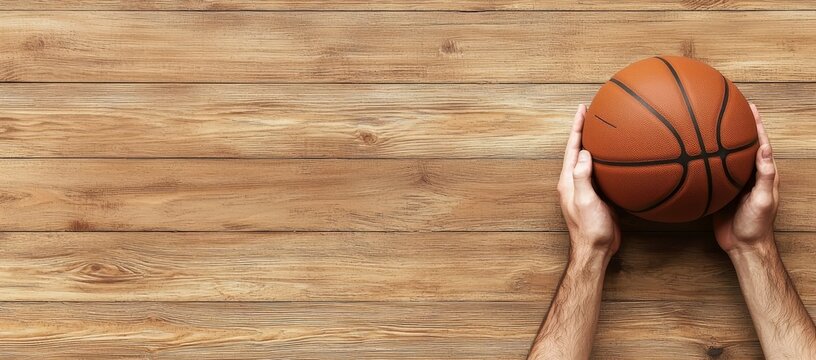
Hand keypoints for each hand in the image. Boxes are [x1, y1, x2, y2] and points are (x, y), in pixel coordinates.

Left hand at [558, 104, 620, 258]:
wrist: (596, 250)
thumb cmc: (588, 229)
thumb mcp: (585, 201)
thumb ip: (582, 177)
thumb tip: (584, 153)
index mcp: (568, 180)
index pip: (571, 148)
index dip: (576, 127)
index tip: (582, 109)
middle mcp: (574, 182)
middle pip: (578, 150)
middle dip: (584, 130)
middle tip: (593, 112)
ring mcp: (586, 189)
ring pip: (590, 160)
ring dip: (595, 143)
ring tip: (605, 127)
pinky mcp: (598, 196)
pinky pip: (601, 172)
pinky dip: (607, 160)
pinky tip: (618, 156)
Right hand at [714, 103, 778, 253]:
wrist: (742, 246)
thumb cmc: (756, 225)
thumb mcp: (764, 199)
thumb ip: (766, 175)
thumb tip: (765, 148)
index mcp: (762, 174)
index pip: (760, 143)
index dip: (756, 124)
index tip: (749, 107)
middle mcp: (749, 175)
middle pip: (742, 146)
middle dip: (738, 126)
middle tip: (729, 108)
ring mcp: (734, 183)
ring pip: (726, 157)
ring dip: (719, 142)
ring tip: (708, 125)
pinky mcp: (721, 192)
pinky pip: (712, 172)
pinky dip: (705, 162)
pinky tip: (694, 156)